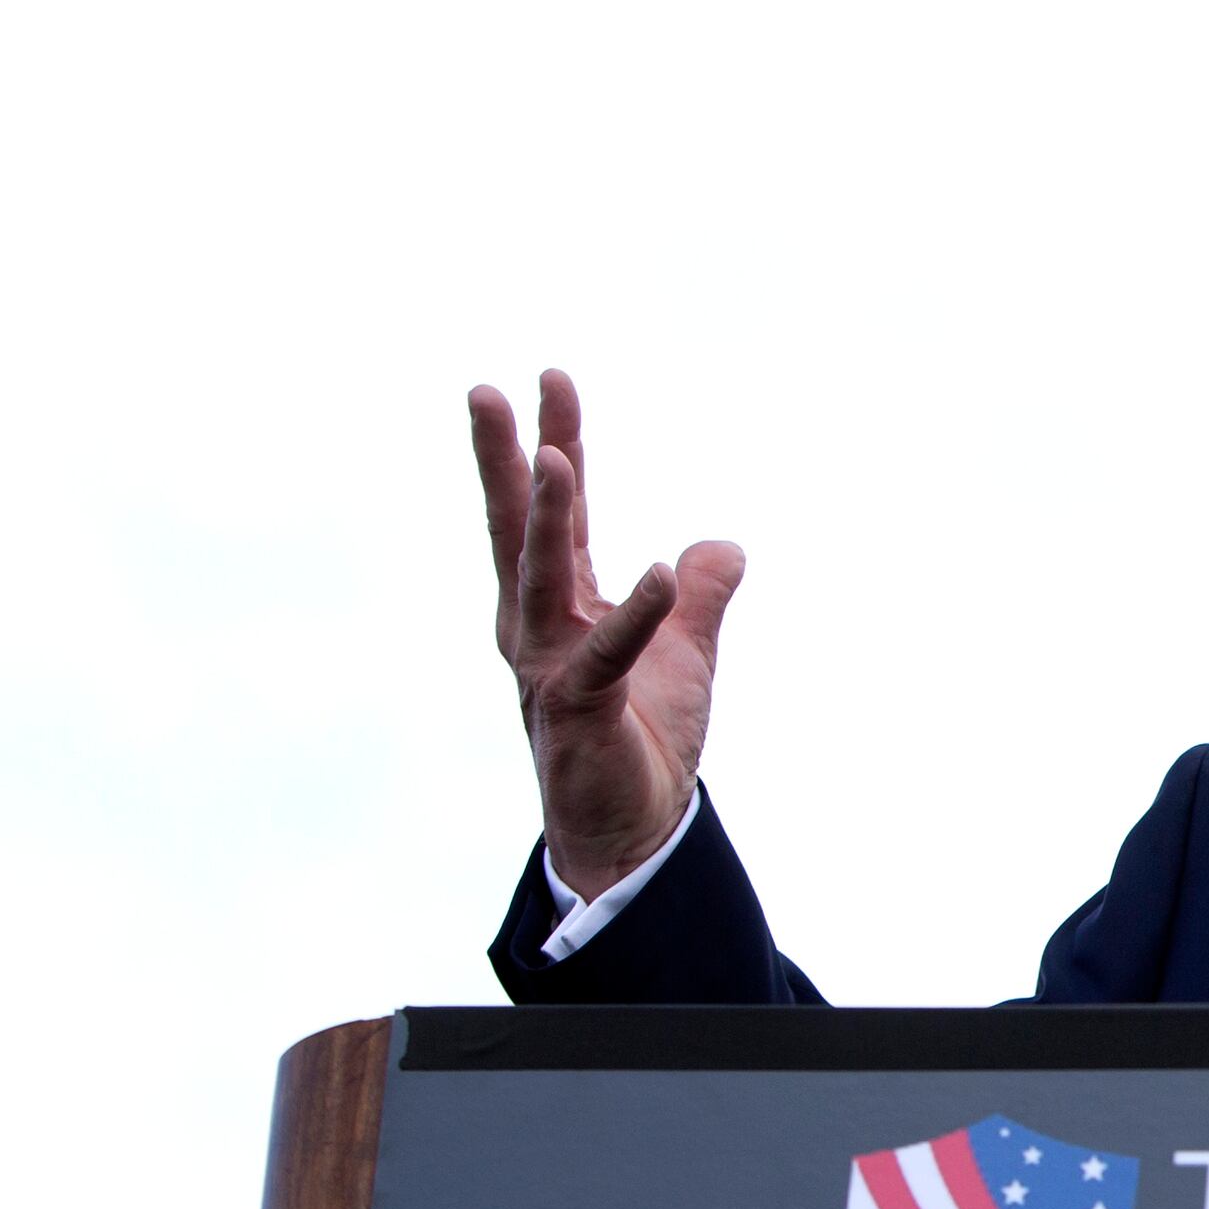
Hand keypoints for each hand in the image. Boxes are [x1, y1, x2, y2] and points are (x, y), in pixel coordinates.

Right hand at [467, 369, 743, 897]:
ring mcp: (549, 668)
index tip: (550, 378)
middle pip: (520, 528)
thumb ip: (700, 596)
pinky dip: (639, 614)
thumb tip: (720, 544)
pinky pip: (608, 653)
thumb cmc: (642, 739)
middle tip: (488, 389)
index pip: (558, 512)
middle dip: (506, 458)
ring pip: (542, 577)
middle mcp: (540, 627)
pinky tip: (662, 572)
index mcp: (561, 606)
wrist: (634, 829)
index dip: (557, 443)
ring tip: (553, 457)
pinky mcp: (578, 710)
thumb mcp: (684, 651)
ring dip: (548, 517)